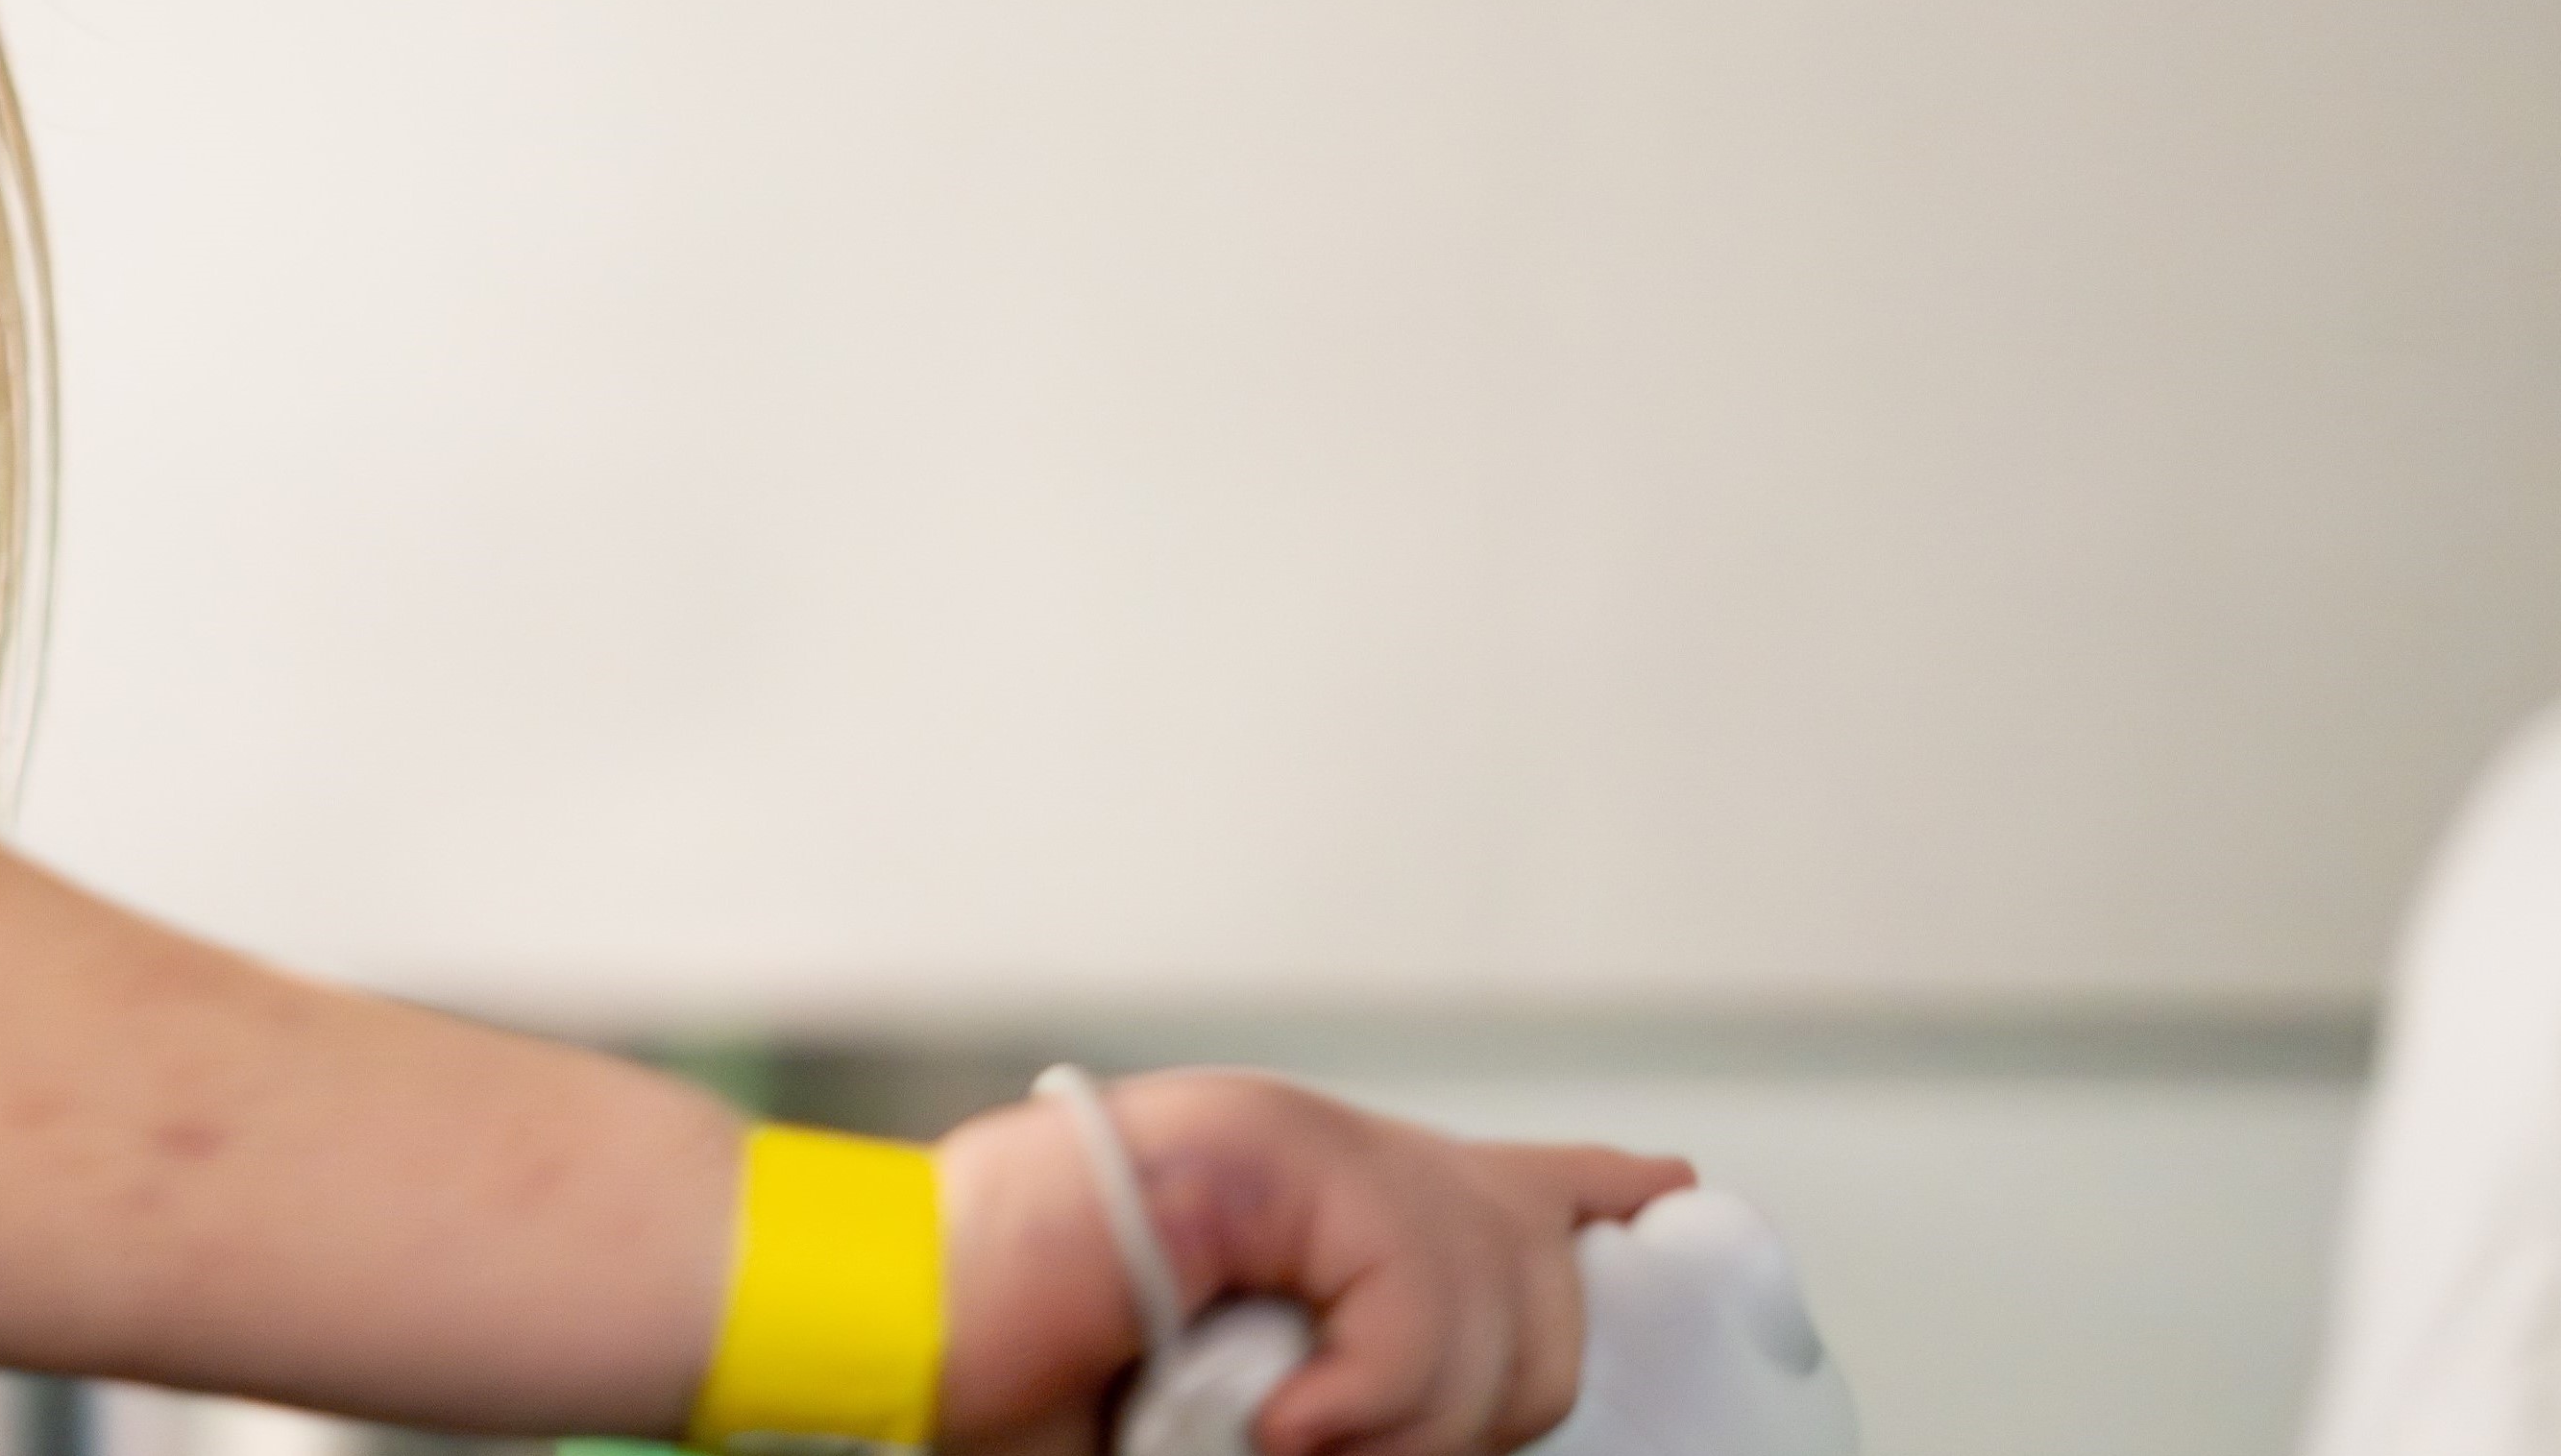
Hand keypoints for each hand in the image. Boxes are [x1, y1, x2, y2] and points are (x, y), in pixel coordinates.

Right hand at [933, 1070, 1688, 1455]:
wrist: (896, 1315)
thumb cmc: (1018, 1365)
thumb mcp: (1225, 1396)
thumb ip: (1333, 1394)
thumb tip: (1429, 1439)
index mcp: (1315, 1188)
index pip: (1511, 1176)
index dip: (1599, 1196)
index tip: (1665, 1198)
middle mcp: (1326, 1143)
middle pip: (1538, 1266)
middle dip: (1496, 1396)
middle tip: (1350, 1442)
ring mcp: (1300, 1135)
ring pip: (1492, 1293)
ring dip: (1412, 1417)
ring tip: (1297, 1440)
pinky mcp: (1270, 1154)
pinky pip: (1411, 1291)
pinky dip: (1365, 1390)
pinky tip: (1286, 1419)